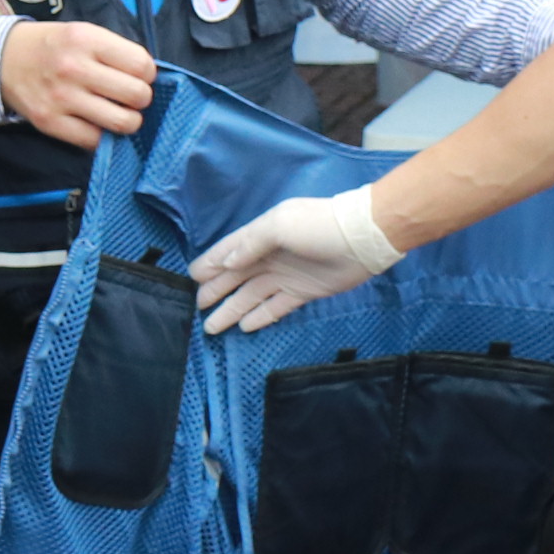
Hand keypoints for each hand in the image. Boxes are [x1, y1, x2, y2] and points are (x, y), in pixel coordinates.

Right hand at [2, 21, 157, 148]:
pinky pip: (95, 140)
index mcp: (86, 40)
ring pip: (122, 122)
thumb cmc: (53, 46)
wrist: (3, 59)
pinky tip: (97, 123)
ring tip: (118, 112)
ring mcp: (62, 98)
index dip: (147, 73)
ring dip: (128, 120)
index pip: (141, 65)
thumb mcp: (83, 32)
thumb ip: (115, 51)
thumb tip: (149, 79)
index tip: (138, 75)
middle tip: (129, 96)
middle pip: (137, 95)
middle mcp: (74, 68)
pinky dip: (102, 136)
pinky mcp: (50, 123)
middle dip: (141, 98)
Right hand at [193, 186, 403, 334]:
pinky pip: (275, 306)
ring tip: (213, 327)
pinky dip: (260, 316)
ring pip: (251, 296)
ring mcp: (286, 276)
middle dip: (215, 292)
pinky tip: (245, 326)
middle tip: (197, 308)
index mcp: (261, 236)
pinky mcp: (303, 292)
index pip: (228, 252)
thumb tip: (226, 263)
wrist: (363, 239)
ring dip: (233, 310)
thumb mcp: (280, 225)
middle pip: (235, 277)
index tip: (189, 279)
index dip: (209, 265)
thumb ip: (251, 243)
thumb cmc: (319, 226)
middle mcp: (270, 256)